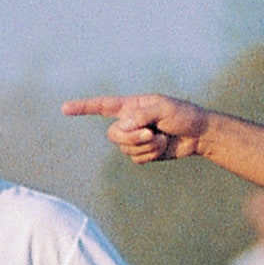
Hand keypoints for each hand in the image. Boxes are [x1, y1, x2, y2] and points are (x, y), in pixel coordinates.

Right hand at [61, 93, 209, 163]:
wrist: (198, 134)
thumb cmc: (183, 115)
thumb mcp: (164, 108)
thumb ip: (142, 114)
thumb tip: (123, 125)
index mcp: (131, 106)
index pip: (102, 106)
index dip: (83, 107)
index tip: (65, 108)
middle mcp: (129, 122)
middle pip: (113, 134)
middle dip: (132, 137)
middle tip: (152, 132)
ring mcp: (135, 139)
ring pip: (125, 149)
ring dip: (147, 146)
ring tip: (162, 137)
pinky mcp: (143, 153)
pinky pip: (137, 159)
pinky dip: (151, 154)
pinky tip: (163, 146)